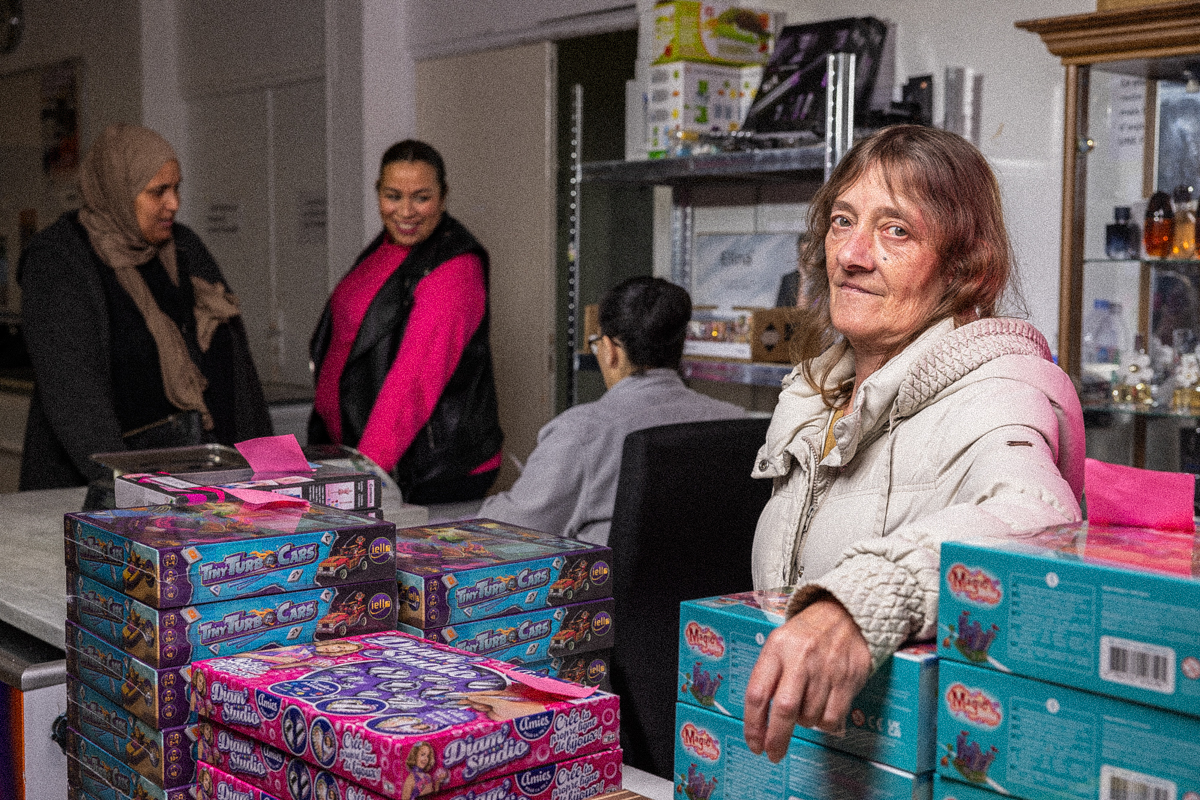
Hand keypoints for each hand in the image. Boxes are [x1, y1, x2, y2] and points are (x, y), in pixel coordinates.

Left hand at [742, 596, 871, 762]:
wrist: (845, 613)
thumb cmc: (806, 634)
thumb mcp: (779, 643)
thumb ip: (769, 676)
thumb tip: (760, 719)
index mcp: (777, 648)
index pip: (757, 693)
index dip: (753, 724)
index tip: (754, 743)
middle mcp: (800, 658)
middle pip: (783, 709)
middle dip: (776, 738)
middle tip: (773, 753)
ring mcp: (826, 669)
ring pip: (809, 716)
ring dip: (804, 723)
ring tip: (806, 708)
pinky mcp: (848, 679)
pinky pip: (831, 718)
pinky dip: (824, 724)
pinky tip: (822, 711)